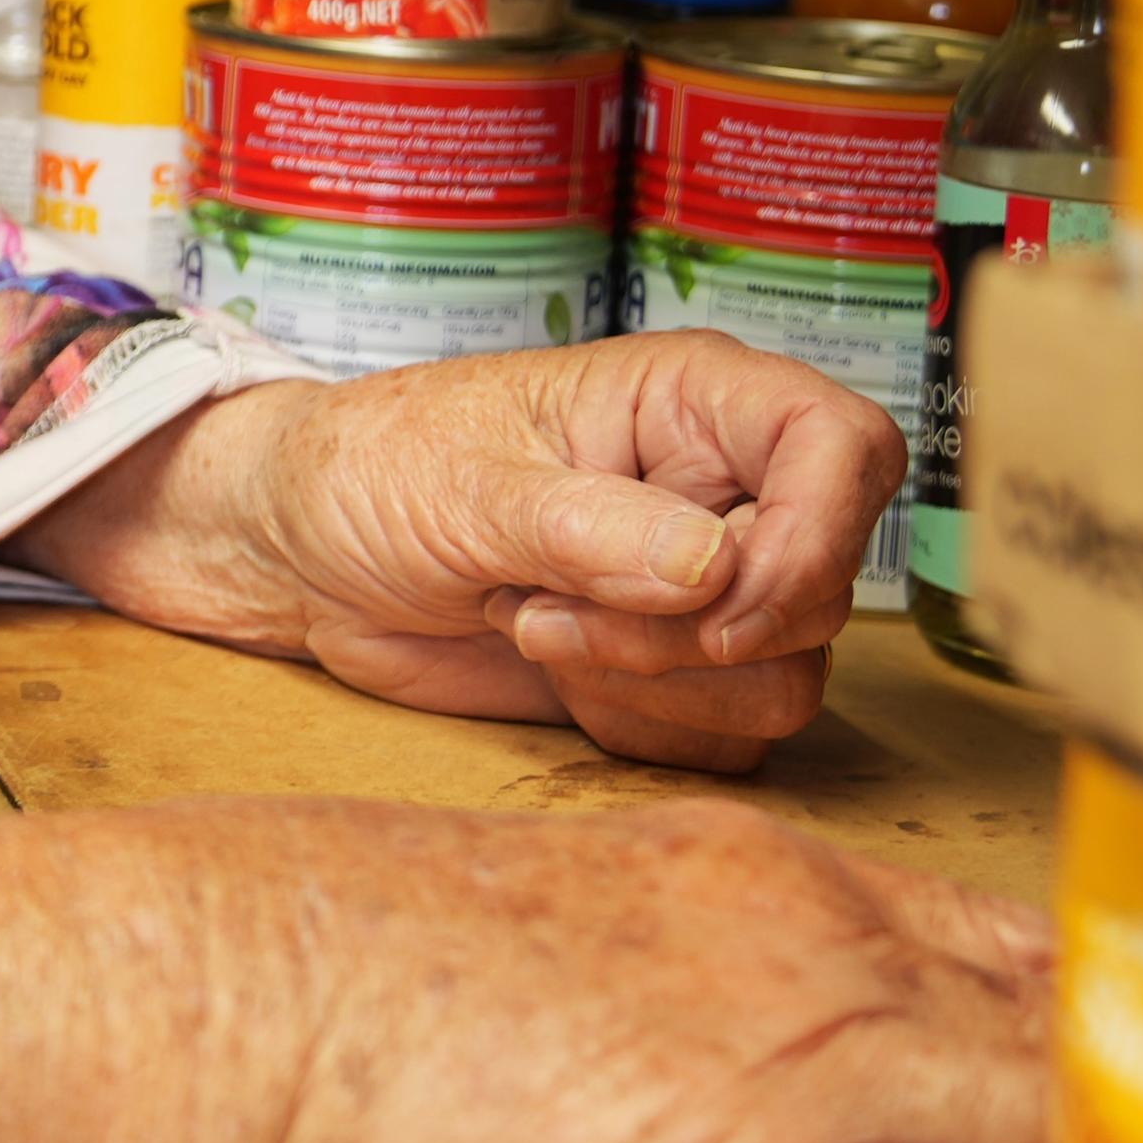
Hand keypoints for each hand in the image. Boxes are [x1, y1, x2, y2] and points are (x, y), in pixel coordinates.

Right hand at [0, 793, 1051, 1142]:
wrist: (195, 990)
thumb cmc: (298, 959)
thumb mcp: (514, 916)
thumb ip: (639, 962)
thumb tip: (662, 1042)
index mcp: (746, 873)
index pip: (1004, 942)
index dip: (1089, 1030)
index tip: (1123, 1096)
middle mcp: (809, 946)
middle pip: (1078, 1033)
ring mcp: (792, 1066)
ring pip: (1066, 1141)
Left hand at [4, 332, 901, 768]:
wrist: (294, 555)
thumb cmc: (366, 470)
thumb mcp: (462, 488)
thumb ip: (588, 528)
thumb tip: (712, 565)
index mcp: (690, 402)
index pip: (847, 448)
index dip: (819, 537)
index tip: (719, 599)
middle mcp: (719, 490)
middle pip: (817, 593)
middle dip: (683, 635)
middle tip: (545, 610)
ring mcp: (701, 587)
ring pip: (779, 682)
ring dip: (648, 683)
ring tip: (528, 624)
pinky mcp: (668, 671)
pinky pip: (723, 739)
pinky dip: (634, 728)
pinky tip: (545, 669)